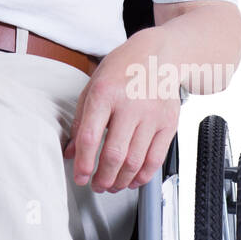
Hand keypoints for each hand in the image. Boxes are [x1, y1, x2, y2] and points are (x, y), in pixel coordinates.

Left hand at [63, 38, 180, 191]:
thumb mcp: (93, 86)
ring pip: (135, 161)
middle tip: (97, 185)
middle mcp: (129, 105)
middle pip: (114, 154)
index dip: (83, 163)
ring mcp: (152, 115)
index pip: (90, 137)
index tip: (79, 177)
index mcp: (104, 93)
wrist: (158, 55)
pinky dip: (143, 176)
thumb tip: (71, 152)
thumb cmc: (122, 69)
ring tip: (112, 185)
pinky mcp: (169, 123)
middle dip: (102, 178)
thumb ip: (80, 121)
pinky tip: (133, 179)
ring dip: (121, 180)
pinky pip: (155, 159)